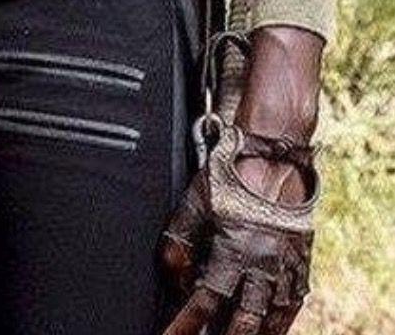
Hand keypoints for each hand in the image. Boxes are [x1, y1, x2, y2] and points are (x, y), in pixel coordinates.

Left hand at [159, 123, 315, 334]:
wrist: (275, 159)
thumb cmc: (231, 177)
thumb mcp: (195, 201)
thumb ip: (180, 238)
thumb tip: (174, 275)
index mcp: (233, 251)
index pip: (203, 301)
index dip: (185, 326)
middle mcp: (262, 267)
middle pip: (242, 323)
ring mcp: (286, 271)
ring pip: (270, 323)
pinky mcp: (302, 269)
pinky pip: (291, 309)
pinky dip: (278, 327)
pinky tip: (267, 333)